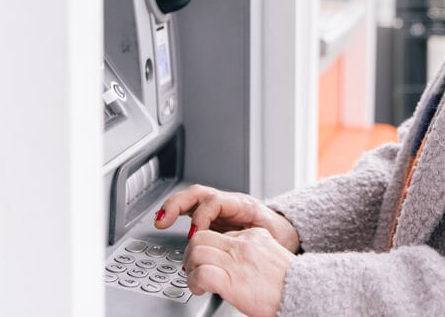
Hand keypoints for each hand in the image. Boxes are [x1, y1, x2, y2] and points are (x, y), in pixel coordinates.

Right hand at [155, 184, 299, 252]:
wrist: (284, 232)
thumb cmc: (278, 235)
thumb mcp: (271, 238)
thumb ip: (254, 243)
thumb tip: (242, 251)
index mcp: (243, 205)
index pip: (216, 202)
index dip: (202, 216)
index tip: (195, 234)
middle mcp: (228, 203)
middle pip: (199, 194)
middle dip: (179, 204)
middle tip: (164, 219)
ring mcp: (219, 208)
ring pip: (192, 198)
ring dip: (173, 206)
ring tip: (160, 220)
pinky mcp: (212, 216)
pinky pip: (191, 209)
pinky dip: (176, 213)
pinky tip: (164, 221)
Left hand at [184, 227, 294, 316]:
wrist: (302, 293)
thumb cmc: (290, 283)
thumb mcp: (272, 258)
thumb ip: (253, 254)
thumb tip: (237, 263)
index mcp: (254, 236)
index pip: (219, 234)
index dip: (208, 250)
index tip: (207, 263)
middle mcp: (243, 244)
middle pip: (201, 237)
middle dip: (192, 254)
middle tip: (194, 269)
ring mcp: (236, 260)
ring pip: (196, 251)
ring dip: (191, 268)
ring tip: (196, 281)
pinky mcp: (231, 280)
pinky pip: (200, 273)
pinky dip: (195, 282)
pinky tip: (200, 290)